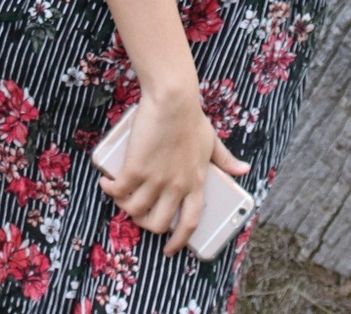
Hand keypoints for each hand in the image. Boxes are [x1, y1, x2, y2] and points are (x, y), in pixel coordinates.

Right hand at [98, 93, 250, 256]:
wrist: (173, 100)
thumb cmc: (191, 118)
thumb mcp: (212, 141)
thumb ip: (225, 159)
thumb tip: (243, 169)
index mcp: (195, 183)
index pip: (190, 223)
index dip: (179, 241)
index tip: (169, 249)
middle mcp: (176, 187)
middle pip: (157, 223)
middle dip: (145, 224)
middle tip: (138, 213)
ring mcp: (155, 179)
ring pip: (135, 210)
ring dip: (125, 206)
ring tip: (121, 195)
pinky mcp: (136, 168)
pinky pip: (119, 191)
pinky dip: (110, 190)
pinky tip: (107, 183)